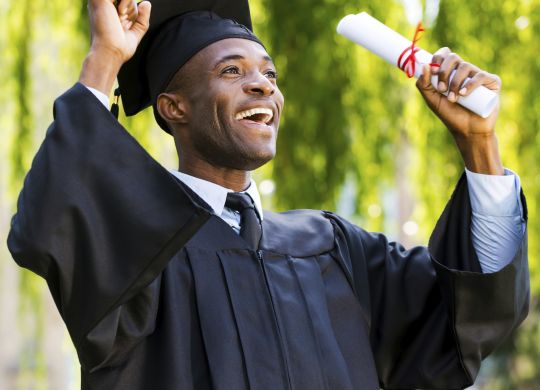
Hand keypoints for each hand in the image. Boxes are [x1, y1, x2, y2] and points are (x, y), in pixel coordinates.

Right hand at [88, 0, 150, 63]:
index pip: (129, 3)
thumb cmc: (120, 47)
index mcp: (108, 10)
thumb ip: (142, 19)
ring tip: (119, 17)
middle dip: (131, 10)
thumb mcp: (135, 32)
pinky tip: (119, 12)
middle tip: (121, 22)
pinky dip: (126, 1)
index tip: (122, 26)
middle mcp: (102, 3)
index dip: (133, 14)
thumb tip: (147, 3)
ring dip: (129, 6)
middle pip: (128, 0)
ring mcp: (100, 0)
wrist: (110, 53)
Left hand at [416, 48, 503, 174]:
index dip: (438, 58)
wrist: (468, 131)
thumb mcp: (432, 101)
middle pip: (453, 58)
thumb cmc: (450, 115)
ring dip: (455, 82)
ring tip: (453, 99)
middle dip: (444, 72)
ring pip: (465, 66)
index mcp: (451, 72)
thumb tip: (425, 65)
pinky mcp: (492, 82)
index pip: (445, 55)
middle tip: (441, 89)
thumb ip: (424, 85)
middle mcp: (465, 71)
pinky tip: (463, 94)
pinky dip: (470, 84)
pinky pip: (480, 76)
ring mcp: (478, 75)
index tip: (432, 72)